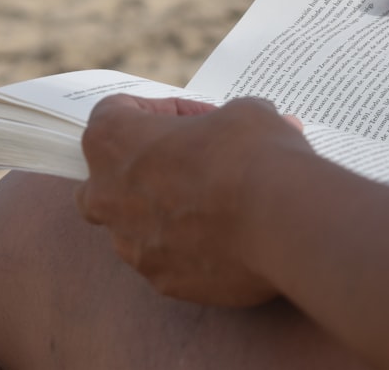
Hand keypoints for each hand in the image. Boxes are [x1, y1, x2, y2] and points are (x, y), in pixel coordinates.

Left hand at [75, 94, 309, 306]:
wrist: (282, 222)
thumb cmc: (252, 154)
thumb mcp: (243, 113)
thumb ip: (230, 120)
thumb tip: (253, 124)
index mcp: (112, 141)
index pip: (114, 112)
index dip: (159, 109)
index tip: (198, 117)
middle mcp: (106, 193)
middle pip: (105, 174)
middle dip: (141, 166)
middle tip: (188, 160)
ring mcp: (130, 243)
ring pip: (132, 224)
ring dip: (163, 210)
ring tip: (214, 202)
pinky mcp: (160, 279)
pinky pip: (166, 258)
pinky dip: (188, 247)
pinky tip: (227, 237)